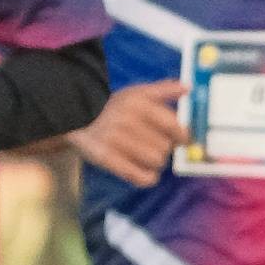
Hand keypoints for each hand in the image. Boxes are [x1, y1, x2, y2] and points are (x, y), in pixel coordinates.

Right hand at [67, 79, 188, 187]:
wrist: (78, 119)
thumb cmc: (115, 108)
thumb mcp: (137, 93)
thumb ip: (163, 89)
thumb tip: (187, 87)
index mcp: (137, 103)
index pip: (172, 125)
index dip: (182, 135)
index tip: (182, 139)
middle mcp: (126, 120)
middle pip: (165, 146)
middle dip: (164, 147)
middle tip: (153, 144)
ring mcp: (114, 140)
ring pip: (156, 162)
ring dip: (155, 162)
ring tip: (145, 155)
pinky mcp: (105, 158)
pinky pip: (140, 177)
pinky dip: (147, 177)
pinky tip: (145, 172)